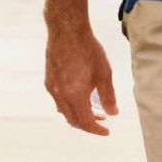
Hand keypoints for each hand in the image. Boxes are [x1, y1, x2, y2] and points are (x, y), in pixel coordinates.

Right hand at [44, 20, 118, 135]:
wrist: (67, 30)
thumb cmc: (88, 50)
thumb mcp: (104, 74)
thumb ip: (108, 96)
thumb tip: (113, 112)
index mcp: (75, 95)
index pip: (85, 122)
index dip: (97, 129)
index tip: (107, 131)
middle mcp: (60, 95)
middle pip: (73, 120)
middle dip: (88, 124)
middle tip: (102, 121)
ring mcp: (52, 88)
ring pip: (64, 111)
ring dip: (78, 115)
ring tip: (92, 110)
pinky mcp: (49, 80)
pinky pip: (58, 101)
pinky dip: (70, 106)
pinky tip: (79, 97)